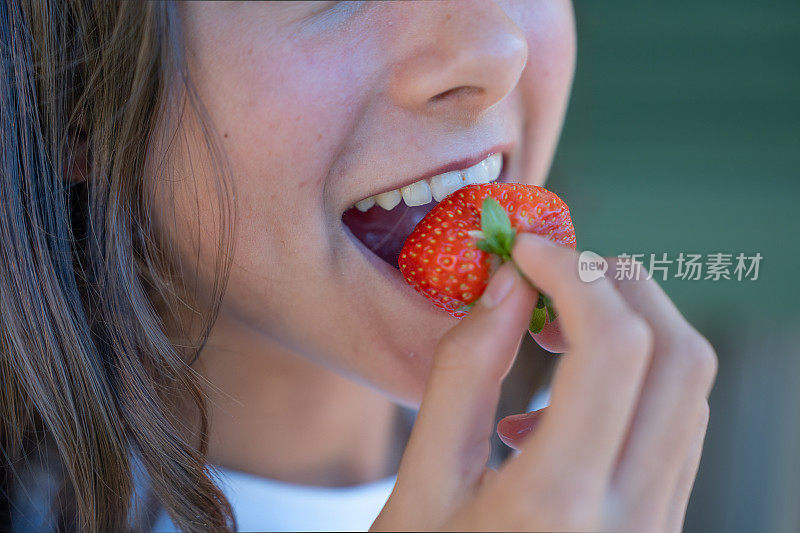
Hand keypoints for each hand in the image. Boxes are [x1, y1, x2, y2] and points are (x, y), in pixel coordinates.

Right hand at [372, 234, 716, 531]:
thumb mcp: (420, 485)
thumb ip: (462, 376)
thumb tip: (505, 286)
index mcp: (557, 503)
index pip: (612, 347)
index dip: (572, 275)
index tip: (525, 250)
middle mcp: (632, 516)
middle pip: (679, 356)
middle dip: (619, 285)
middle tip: (553, 270)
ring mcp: (658, 527)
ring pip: (691, 390)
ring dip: (635, 326)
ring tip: (557, 321)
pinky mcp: (660, 528)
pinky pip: (679, 427)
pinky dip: (638, 377)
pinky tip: (566, 394)